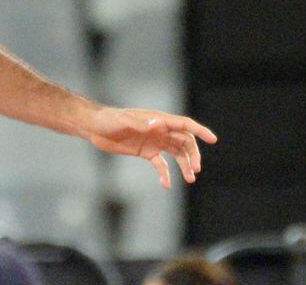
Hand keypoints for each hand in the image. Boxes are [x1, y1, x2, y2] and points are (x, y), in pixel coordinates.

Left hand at [88, 107, 217, 188]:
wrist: (93, 127)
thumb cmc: (107, 120)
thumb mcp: (123, 121)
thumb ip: (140, 123)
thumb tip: (159, 123)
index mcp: (157, 120)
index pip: (183, 124)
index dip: (199, 131)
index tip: (213, 140)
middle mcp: (159, 130)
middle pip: (184, 141)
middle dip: (192, 154)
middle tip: (195, 169)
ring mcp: (153, 141)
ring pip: (176, 153)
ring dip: (184, 165)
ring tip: (191, 179)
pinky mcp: (145, 152)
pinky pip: (161, 164)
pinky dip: (166, 174)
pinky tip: (166, 185)